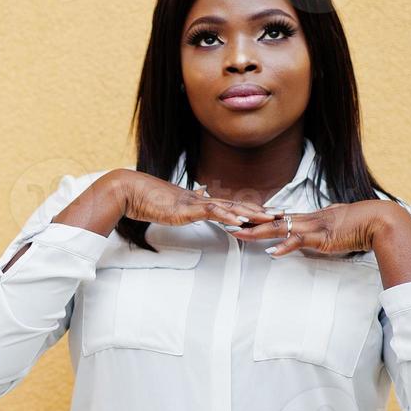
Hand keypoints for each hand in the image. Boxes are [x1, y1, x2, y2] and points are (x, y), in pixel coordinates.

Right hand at [108, 170, 281, 228]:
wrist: (129, 190)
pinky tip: (240, 220)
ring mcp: (194, 203)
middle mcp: (200, 199)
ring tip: (270, 219)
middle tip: (281, 215)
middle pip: (236, 204)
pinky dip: (227, 215)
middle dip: (260, 210)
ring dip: (250, 213)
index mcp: (197, 201)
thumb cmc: (144, 199)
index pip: (228, 204)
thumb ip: (182, 206)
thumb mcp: (167, 206)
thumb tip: (191, 202)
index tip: (267, 212)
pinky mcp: (185, 208)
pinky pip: (211, 212)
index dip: (248, 208)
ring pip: (229, 207)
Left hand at [226, 200, 399, 256]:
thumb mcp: (334, 225)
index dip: (256, 217)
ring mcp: (312, 226)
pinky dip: (285, 246)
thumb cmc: (360, 224)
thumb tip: (314, 233)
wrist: (379, 220)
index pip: (276, 216)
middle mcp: (306, 219)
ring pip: (278, 228)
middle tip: (225, 222)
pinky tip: (271, 252)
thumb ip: (321, 229)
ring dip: (256, 232)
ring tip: (237, 234)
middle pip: (270, 220)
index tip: (238, 218)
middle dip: (247, 222)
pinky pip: (299, 241)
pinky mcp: (321, 237)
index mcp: (308, 217)